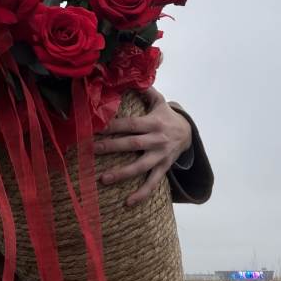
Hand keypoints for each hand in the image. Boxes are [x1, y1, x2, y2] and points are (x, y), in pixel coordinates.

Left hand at [94, 86, 191, 206]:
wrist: (189, 133)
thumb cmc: (166, 116)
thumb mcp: (159, 101)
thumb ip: (145, 90)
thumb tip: (132, 77)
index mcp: (152, 122)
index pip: (129, 124)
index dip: (113, 126)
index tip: (95, 127)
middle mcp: (156, 140)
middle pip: (131, 144)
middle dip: (111, 147)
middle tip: (91, 150)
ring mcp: (160, 156)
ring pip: (140, 167)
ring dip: (122, 173)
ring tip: (103, 178)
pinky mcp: (163, 168)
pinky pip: (152, 184)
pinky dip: (141, 194)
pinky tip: (127, 203)